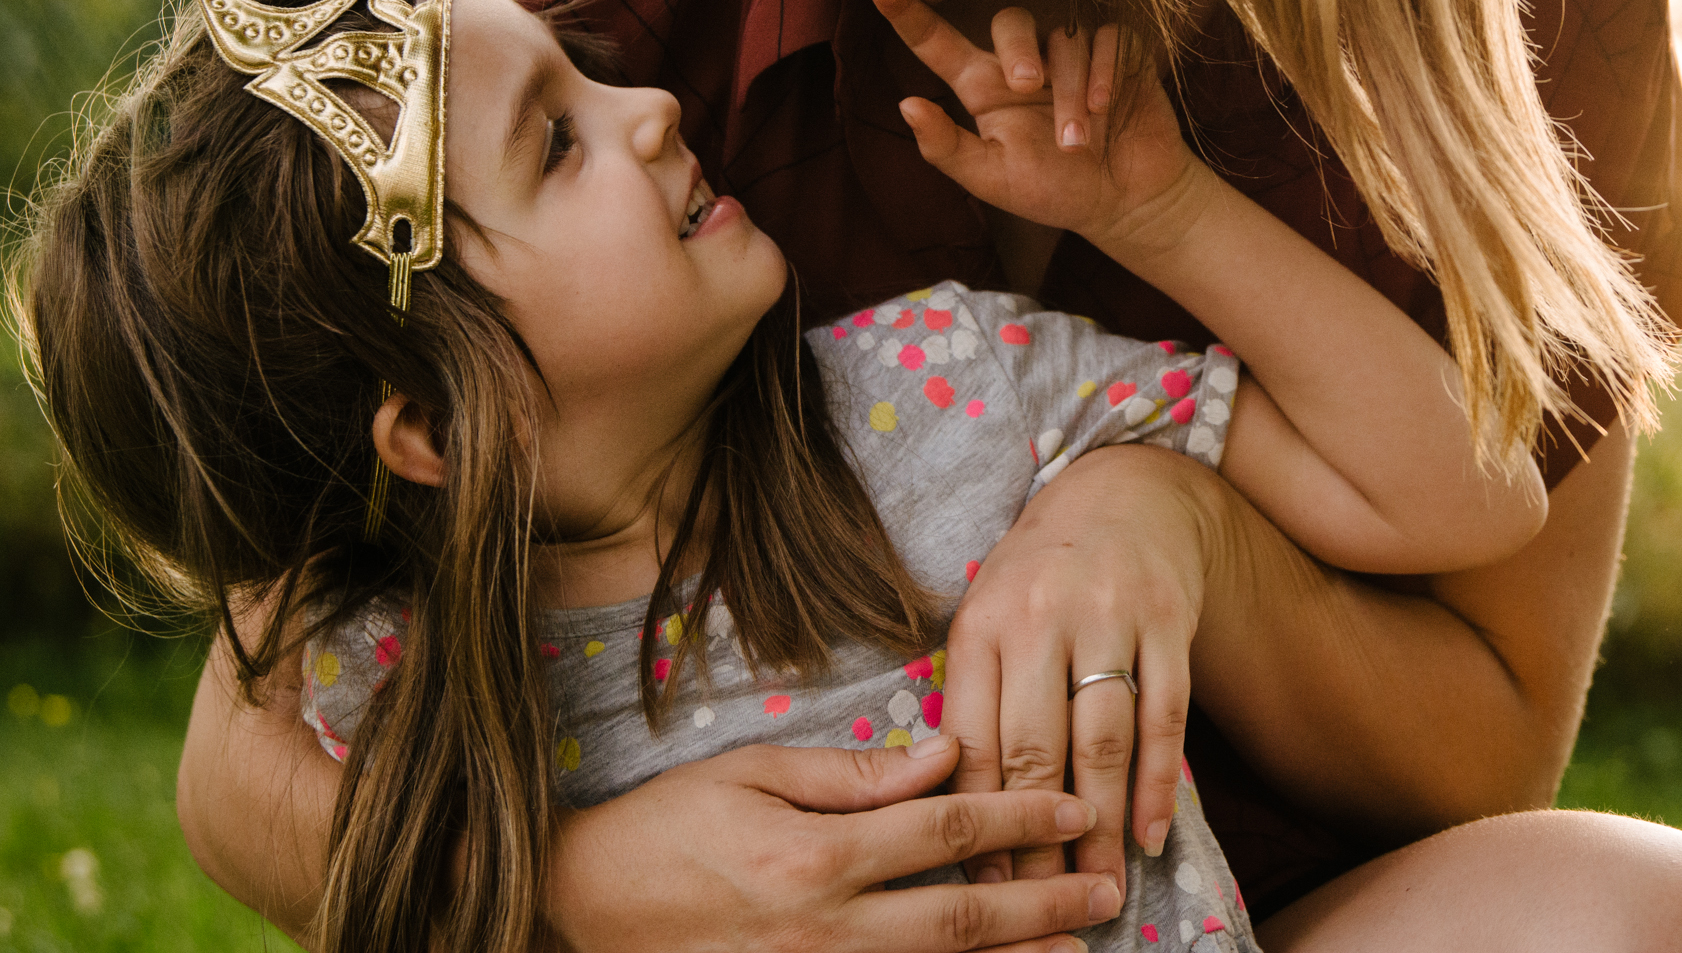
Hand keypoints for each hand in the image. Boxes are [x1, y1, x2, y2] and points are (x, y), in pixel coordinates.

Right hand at [542, 737, 1121, 952]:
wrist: (576, 915)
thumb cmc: (660, 830)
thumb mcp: (749, 773)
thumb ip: (852, 771)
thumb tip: (942, 753)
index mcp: (816, 852)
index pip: (944, 829)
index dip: (1016, 815)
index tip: (1072, 808)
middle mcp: (826, 927)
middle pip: (961, 915)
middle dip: (1043, 902)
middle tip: (1105, 890)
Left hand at [867, 0, 1202, 254]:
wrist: (1127, 200)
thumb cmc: (1055, 191)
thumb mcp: (993, 179)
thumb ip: (947, 148)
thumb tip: (906, 104)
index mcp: (982, 87)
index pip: (936, 42)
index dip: (907, 12)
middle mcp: (1023, 61)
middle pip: (1009, 21)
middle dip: (1018, 50)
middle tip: (1029, 86)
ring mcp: (1071, 52)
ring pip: (1063, 37)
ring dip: (1070, 90)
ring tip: (1079, 141)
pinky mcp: (1115, 49)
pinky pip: (1105, 37)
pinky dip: (1105, 72)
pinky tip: (1109, 108)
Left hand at [939, 444, 1216, 895]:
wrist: (1121, 496)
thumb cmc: (1038, 578)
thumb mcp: (987, 619)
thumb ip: (972, 700)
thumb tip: (955, 810)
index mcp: (980, 625)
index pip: (969, 742)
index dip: (974, 823)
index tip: (981, 886)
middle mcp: (1039, 617)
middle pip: (1036, 751)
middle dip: (1038, 843)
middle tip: (1043, 908)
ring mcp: (1108, 616)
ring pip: (1103, 742)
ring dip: (1102, 828)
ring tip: (1100, 890)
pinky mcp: (1168, 619)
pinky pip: (1164, 715)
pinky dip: (1159, 784)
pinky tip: (1151, 836)